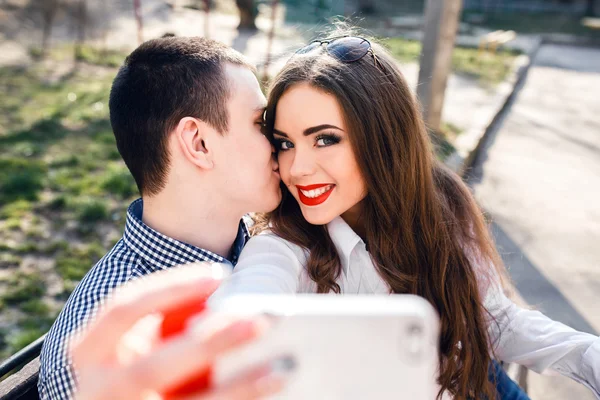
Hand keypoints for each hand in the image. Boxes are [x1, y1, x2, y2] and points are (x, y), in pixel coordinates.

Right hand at [71, 263, 285, 399]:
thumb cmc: (130, 373)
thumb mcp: (132, 346)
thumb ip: (163, 325)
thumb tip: (227, 304)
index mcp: (88, 351)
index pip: (122, 309)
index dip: (171, 288)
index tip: (220, 274)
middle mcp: (98, 389)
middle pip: (155, 364)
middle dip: (209, 342)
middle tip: (258, 321)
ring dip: (238, 387)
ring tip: (283, 367)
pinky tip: (269, 387)